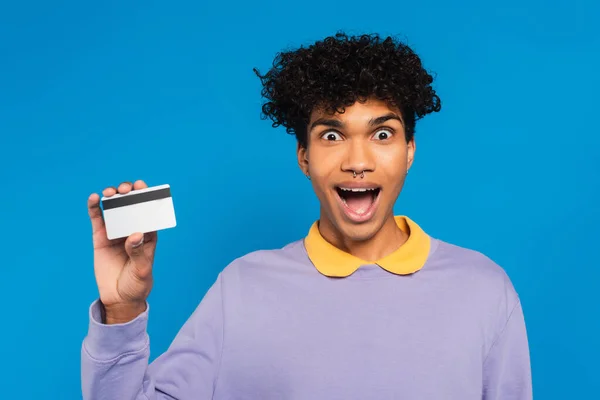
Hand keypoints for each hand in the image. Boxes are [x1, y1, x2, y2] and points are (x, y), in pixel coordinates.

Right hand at [87, 180, 157, 323]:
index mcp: (148, 234)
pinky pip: (98, 219)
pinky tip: (94, 198)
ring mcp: (116, 232)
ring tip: (111, 193)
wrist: (119, 298)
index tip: (142, 188)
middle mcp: (132, 229)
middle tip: (126, 190)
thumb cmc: (137, 283)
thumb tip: (135, 235)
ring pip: (115, 209)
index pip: (149, 211)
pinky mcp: (101, 238)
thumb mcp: (142, 270)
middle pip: (132, 206)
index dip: (147, 197)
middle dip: (130, 194)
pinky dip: (95, 207)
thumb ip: (138, 253)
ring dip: (113, 197)